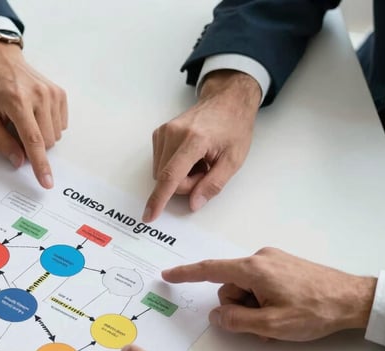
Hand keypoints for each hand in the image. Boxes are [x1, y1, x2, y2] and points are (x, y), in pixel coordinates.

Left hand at [0, 40, 67, 188]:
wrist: (0, 60)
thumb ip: (1, 142)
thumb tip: (19, 161)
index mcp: (18, 102)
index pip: (34, 141)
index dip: (41, 165)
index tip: (47, 181)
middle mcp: (39, 96)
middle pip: (47, 141)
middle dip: (34, 147)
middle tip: (17, 133)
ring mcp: (52, 93)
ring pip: (56, 135)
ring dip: (42, 136)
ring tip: (26, 120)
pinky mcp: (60, 93)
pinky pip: (61, 125)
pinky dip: (49, 127)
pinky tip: (36, 115)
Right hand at [144, 70, 260, 221]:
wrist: (227, 101)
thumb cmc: (233, 128)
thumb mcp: (234, 160)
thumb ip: (213, 184)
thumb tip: (194, 203)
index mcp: (194, 140)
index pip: (171, 175)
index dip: (159, 199)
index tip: (149, 215)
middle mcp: (174, 133)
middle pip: (167, 178)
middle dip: (186, 183)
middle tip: (206, 169)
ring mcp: (164, 132)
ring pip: (161, 173)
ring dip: (180, 175)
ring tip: (199, 160)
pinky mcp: (159, 133)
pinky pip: (160, 163)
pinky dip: (174, 166)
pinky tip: (190, 155)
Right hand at [163, 247, 377, 340]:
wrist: (354, 300)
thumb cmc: (314, 311)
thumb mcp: (271, 325)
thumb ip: (237, 321)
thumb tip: (217, 316)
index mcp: (253, 269)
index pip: (209, 270)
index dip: (185, 274)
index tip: (167, 275)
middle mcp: (260, 259)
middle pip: (229, 285)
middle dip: (237, 308)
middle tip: (261, 326)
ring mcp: (274, 261)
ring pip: (246, 287)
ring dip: (253, 308)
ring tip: (277, 324)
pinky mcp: (284, 266)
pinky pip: (261, 284)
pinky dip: (264, 301)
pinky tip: (283, 315)